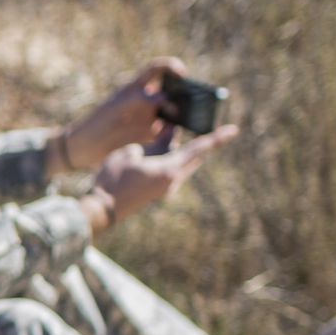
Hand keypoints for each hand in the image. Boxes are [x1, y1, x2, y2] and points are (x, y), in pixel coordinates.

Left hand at [55, 56, 187, 174]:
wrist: (82, 150)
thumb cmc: (94, 124)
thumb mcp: (114, 109)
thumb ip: (137, 100)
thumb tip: (163, 97)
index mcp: (136, 89)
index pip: (158, 69)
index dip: (172, 67)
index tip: (182, 75)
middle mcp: (145, 102)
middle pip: (172, 92)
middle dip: (185, 95)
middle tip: (194, 103)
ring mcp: (148, 118)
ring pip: (173, 112)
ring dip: (182, 115)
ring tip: (190, 120)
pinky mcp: (148, 136)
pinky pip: (167, 131)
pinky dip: (174, 133)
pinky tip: (175, 137)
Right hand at [82, 124, 238, 232]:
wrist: (101, 210)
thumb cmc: (113, 179)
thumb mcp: (131, 153)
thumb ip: (154, 143)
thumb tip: (167, 134)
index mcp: (169, 169)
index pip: (199, 149)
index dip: (217, 138)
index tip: (234, 130)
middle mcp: (173, 181)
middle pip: (191, 157)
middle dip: (192, 141)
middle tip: (184, 124)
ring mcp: (166, 189)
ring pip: (180, 164)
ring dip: (175, 149)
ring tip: (163, 133)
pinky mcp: (157, 192)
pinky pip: (170, 171)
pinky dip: (167, 158)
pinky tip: (154, 150)